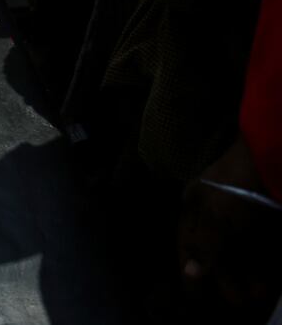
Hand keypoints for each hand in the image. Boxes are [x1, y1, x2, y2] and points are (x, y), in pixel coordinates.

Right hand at [178, 136, 281, 319]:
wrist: (274, 158)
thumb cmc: (237, 188)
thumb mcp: (215, 219)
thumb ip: (203, 248)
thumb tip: (189, 274)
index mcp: (193, 205)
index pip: (186, 243)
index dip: (191, 269)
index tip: (198, 296)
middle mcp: (214, 210)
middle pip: (215, 250)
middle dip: (225, 277)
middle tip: (241, 300)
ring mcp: (241, 213)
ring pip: (239, 250)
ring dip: (247, 274)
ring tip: (259, 293)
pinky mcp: (265, 216)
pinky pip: (259, 245)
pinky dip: (262, 262)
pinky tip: (268, 277)